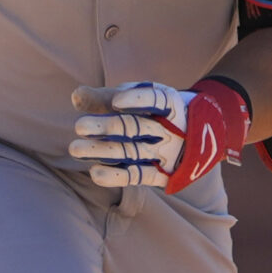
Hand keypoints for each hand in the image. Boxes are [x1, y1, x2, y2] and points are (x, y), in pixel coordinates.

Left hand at [69, 78, 249, 192]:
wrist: (197, 138)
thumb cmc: (154, 112)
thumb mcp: (136, 99)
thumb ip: (105, 98)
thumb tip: (75, 96)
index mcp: (170, 104)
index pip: (156, 99)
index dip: (137, 99)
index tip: (116, 101)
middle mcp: (170, 130)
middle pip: (137, 128)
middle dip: (108, 127)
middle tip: (80, 126)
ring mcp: (167, 154)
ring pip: (132, 152)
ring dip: (103, 151)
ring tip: (74, 149)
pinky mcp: (162, 176)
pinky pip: (139, 176)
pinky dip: (117, 175)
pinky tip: (95, 173)